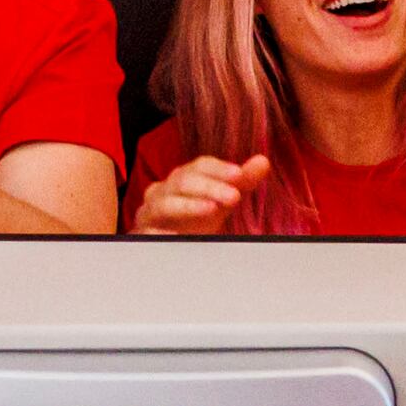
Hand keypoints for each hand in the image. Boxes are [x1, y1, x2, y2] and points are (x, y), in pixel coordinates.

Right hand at [132, 150, 270, 235]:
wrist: (173, 244)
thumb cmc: (197, 219)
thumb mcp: (222, 200)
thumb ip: (242, 182)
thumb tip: (263, 161)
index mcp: (182, 179)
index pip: (200, 166)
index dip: (219, 169)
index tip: (239, 175)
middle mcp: (163, 191)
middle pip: (183, 181)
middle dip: (210, 187)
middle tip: (234, 196)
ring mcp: (150, 212)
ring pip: (165, 203)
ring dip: (189, 206)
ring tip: (212, 210)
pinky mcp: (142, 233)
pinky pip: (148, 230)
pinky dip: (161, 232)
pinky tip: (178, 235)